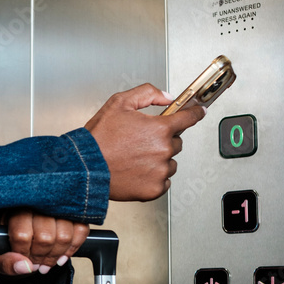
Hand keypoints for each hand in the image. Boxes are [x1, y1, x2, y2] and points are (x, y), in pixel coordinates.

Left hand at [0, 211, 89, 275]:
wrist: (20, 230)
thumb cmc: (7, 241)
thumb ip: (5, 263)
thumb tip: (25, 267)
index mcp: (12, 209)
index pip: (22, 235)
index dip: (24, 253)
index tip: (24, 260)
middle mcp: (35, 203)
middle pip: (45, 237)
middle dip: (41, 258)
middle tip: (37, 264)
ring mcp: (56, 205)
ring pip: (64, 235)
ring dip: (57, 255)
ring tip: (48, 262)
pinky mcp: (72, 211)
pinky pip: (81, 230)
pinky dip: (73, 247)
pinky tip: (62, 255)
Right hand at [85, 84, 204, 200]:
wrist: (84, 167)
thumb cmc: (98, 138)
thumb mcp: (119, 103)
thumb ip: (147, 94)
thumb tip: (167, 97)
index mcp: (159, 129)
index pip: (188, 118)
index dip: (195, 113)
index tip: (199, 112)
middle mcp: (163, 150)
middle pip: (176, 142)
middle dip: (163, 140)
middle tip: (141, 142)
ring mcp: (160, 171)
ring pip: (170, 163)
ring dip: (159, 159)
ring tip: (136, 158)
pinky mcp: (154, 189)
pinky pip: (164, 181)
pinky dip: (154, 177)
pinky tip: (137, 171)